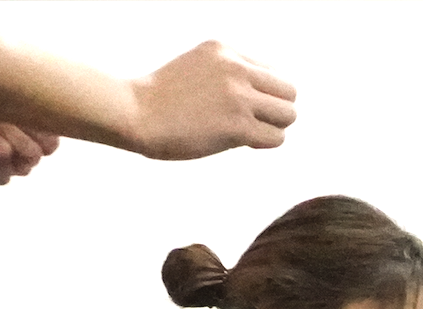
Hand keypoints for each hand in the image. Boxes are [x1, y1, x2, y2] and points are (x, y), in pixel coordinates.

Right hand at [127, 40, 297, 159]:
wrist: (133, 112)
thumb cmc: (160, 98)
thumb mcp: (197, 66)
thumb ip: (228, 73)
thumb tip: (265, 99)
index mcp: (225, 50)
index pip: (272, 71)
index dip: (263, 93)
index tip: (242, 106)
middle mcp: (236, 68)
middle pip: (289, 91)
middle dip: (276, 110)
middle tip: (254, 122)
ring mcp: (238, 96)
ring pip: (288, 114)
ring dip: (273, 128)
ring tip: (249, 133)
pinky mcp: (237, 125)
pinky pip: (276, 137)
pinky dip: (264, 143)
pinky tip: (243, 143)